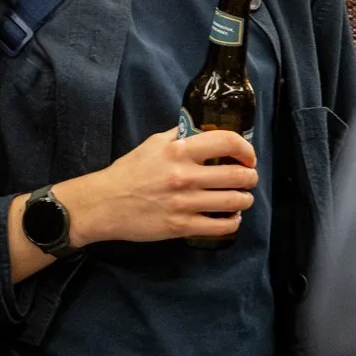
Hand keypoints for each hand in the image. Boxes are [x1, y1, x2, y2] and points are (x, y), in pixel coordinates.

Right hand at [59, 126, 257, 246]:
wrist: (104, 204)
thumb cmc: (129, 171)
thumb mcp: (153, 143)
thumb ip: (180, 136)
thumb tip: (204, 128)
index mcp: (179, 151)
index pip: (227, 142)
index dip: (246, 148)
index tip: (248, 156)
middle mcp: (185, 176)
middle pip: (238, 175)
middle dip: (250, 177)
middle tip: (248, 178)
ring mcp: (184, 203)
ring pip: (234, 202)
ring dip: (245, 200)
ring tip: (242, 198)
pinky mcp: (181, 226)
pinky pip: (220, 226)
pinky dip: (232, 222)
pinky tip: (231, 218)